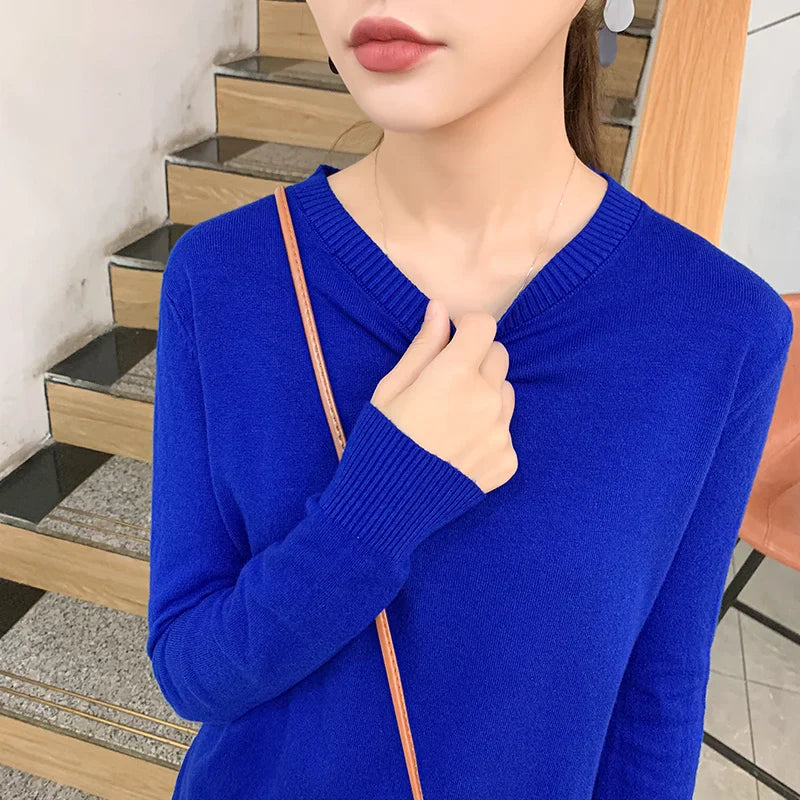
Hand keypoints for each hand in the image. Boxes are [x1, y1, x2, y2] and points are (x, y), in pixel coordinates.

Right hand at [370, 298, 517, 493]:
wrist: (387, 508)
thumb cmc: (381, 441)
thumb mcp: (390, 389)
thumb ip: (423, 347)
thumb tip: (440, 309)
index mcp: (454, 374)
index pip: (484, 327)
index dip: (467, 327)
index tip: (453, 339)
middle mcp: (486, 399)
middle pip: (498, 356)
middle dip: (476, 359)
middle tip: (446, 383)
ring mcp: (500, 432)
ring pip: (505, 392)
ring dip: (486, 394)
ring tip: (452, 419)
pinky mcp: (507, 461)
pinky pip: (505, 431)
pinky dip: (487, 432)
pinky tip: (458, 448)